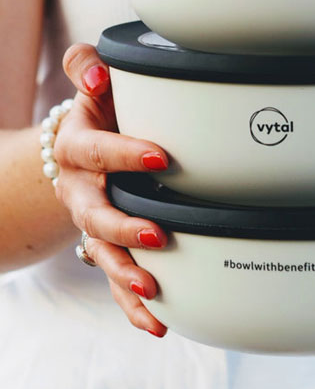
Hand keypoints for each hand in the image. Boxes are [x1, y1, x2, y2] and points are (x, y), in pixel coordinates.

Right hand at [54, 43, 169, 336]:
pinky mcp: (106, 243)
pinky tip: (156, 321)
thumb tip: (98, 74)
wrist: (79, 146)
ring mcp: (91, 220)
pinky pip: (113, 277)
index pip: (97, 151)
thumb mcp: (90, 81)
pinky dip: (131, 303)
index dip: (125, 154)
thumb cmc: (97, 110)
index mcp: (77, 147)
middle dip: (122, 226)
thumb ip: (87, 66)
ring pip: (101, 251)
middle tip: (157, 233)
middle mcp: (79, 189)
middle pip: (92, 213)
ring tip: (153, 287)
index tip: (162, 157)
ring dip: (125, 272)